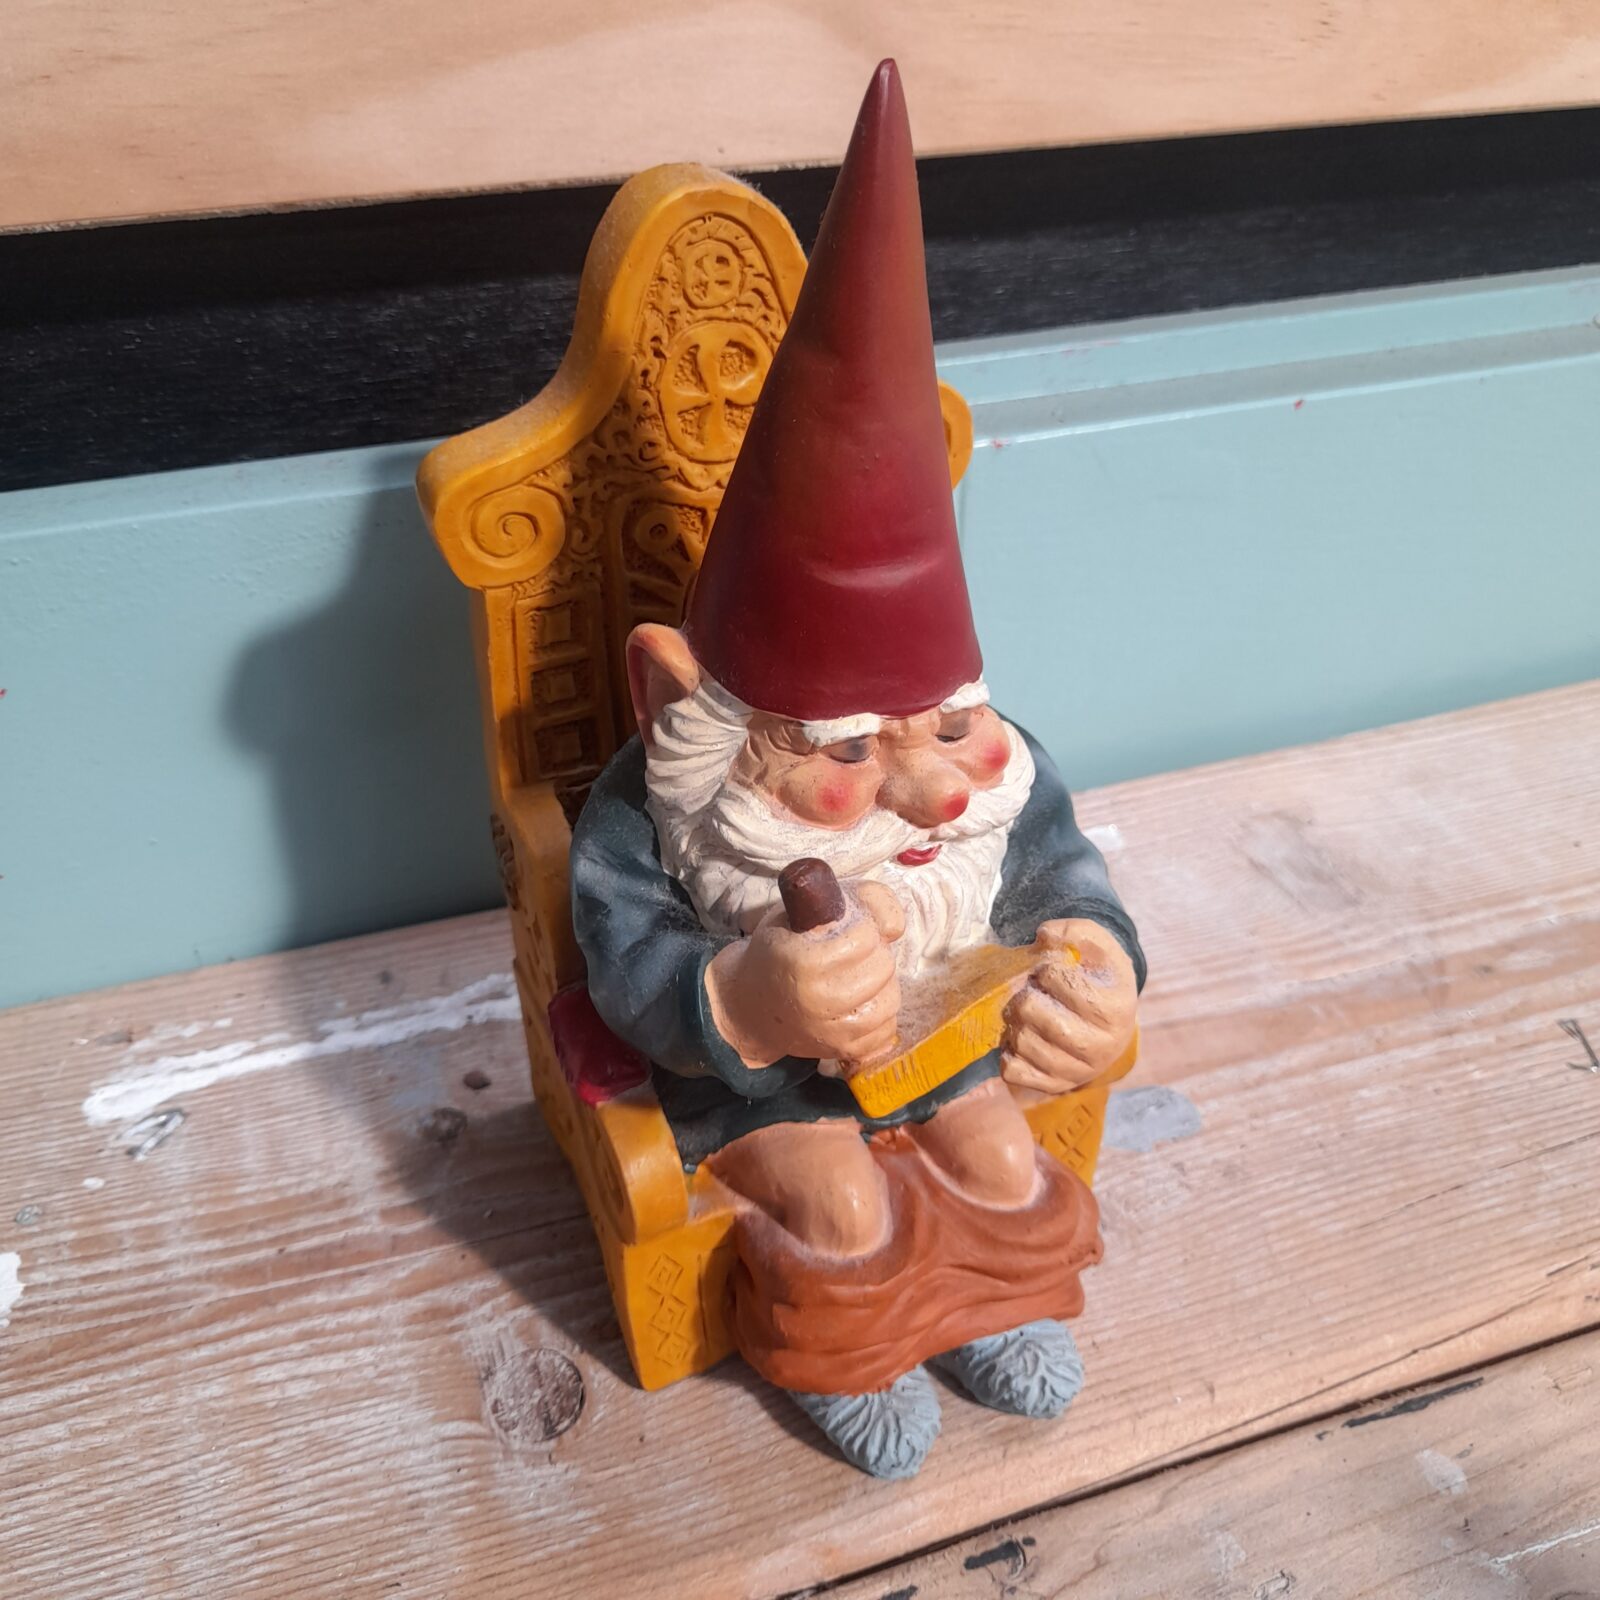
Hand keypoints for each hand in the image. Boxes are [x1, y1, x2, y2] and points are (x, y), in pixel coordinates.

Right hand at [705, 883, 903, 1067]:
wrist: (751, 1006)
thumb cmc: (779, 951)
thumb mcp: (801, 911)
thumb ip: (856, 899)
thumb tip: (894, 927)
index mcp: (804, 962)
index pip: (866, 937)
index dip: (862, 927)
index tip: (847, 930)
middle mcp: (820, 1000)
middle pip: (883, 966)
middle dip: (874, 954)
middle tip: (853, 954)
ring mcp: (833, 1031)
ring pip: (891, 999)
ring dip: (881, 984)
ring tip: (857, 977)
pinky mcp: (844, 1050)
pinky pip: (887, 1029)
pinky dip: (879, 1014)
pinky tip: (859, 1003)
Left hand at [1000, 919, 1136, 1094]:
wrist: (1111, 1022)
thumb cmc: (1100, 978)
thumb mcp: (1098, 946)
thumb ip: (1074, 931)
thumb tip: (1043, 936)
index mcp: (1115, 1009)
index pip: (1058, 980)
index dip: (1045, 969)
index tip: (1050, 972)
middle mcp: (1102, 1047)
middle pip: (1032, 1013)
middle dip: (1023, 995)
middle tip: (1030, 992)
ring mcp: (1078, 1072)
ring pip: (1021, 1042)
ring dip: (1014, 1021)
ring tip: (1027, 1013)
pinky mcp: (1054, 1086)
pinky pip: (1013, 1070)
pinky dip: (1008, 1051)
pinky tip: (1022, 1036)